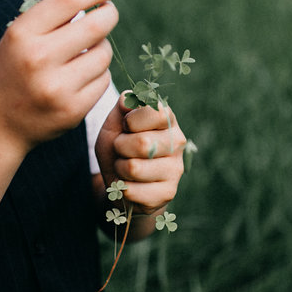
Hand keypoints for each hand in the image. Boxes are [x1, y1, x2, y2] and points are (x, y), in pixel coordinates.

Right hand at [0, 0, 118, 152]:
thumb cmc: (12, 72)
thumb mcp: (19, 37)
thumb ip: (51, 13)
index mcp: (22, 34)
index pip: (69, 0)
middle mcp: (38, 59)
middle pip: (96, 26)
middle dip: (108, 15)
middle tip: (109, 13)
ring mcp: (57, 88)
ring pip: (103, 54)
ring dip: (101, 49)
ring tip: (85, 53)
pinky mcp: (73, 110)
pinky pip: (103, 81)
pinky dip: (98, 75)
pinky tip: (81, 78)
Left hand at [96, 93, 186, 214]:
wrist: (120, 182)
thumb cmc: (119, 148)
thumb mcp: (115, 124)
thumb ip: (121, 107)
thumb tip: (127, 98)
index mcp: (167, 119)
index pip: (156, 112)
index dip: (131, 120)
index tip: (126, 126)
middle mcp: (177, 142)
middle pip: (142, 143)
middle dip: (120, 147)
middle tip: (122, 150)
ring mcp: (176, 169)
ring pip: (135, 168)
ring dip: (119, 168)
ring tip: (124, 167)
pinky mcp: (168, 192)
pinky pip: (132, 190)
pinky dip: (122, 188)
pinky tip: (129, 184)